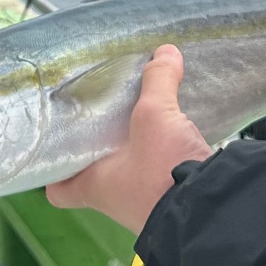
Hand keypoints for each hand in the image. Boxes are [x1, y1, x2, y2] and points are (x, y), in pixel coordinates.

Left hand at [46, 46, 210, 234]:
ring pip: (126, 171)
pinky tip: (169, 131)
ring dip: (131, 148)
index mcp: (94, 186)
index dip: (54, 170)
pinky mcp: (170, 198)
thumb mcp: (156, 116)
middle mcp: (114, 199)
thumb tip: (164, 51)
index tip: (58, 143)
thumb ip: (157, 81)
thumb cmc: (162, 172)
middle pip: (93, 172)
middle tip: (99, 113)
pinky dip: (159, 153)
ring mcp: (143, 204)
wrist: (211, 213)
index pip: (58, 189)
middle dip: (98, 145)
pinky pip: (156, 172)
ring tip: (134, 115)